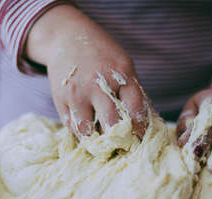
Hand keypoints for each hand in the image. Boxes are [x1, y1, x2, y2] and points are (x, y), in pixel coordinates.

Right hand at [25, 4, 148, 137]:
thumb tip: (151, 123)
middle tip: (124, 147)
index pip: (136, 108)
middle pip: (112, 123)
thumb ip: (135, 93)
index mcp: (121, 73)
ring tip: (105, 144)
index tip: (142, 140)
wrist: (66, 38)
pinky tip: (89, 134)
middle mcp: (98, 84)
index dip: (141, 129)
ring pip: (88, 131)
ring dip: (97, 141)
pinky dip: (82, 134)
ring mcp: (77, 93)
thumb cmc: (102, 56)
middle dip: (120, 140)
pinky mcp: (60, 101)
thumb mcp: (124, 66)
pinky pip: (72, 128)